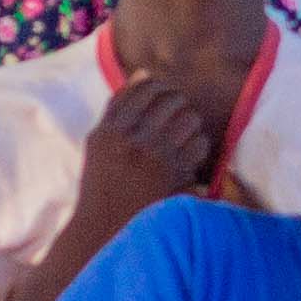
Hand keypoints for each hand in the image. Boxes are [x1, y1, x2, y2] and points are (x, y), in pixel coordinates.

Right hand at [70, 73, 221, 231]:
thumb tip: (143, 73)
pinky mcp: (175, 175)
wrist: (107, 227)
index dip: (160, 87)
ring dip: (191, 123)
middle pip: (171, 99)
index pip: (143, 88)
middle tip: (178, 114)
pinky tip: (189, 154)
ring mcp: (154, 157)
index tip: (165, 95)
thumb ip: (118, 107)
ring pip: (189, 118)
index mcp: (110, 130)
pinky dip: (199, 146)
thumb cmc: (105, 181)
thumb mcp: (100, 142)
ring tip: (184, 134)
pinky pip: (200, 144)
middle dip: (179, 103)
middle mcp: (131, 140)